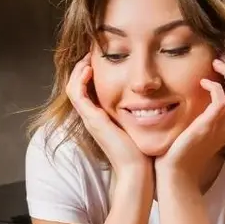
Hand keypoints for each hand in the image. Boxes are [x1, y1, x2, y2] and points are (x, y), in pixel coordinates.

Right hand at [66, 54, 150, 178]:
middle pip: (76, 87)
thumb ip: (139, 111)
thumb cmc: (141, 151)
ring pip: (72, 88)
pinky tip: (89, 69)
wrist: (137, 170)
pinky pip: (77, 95)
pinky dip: (79, 80)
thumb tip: (152, 96)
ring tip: (88, 57)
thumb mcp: (137, 124)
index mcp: (100, 118)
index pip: (86, 90)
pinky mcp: (92, 120)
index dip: (89, 73)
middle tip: (91, 52)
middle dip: (81, 68)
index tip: (100, 59)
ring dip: (78, 70)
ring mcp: (90, 119)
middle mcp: (91, 118)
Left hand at [157, 56, 224, 178]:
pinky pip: (223, 99)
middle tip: (221, 57)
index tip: (224, 62)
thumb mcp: (203, 125)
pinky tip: (203, 83)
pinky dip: (215, 86)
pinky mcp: (211, 125)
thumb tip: (205, 88)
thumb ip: (209, 110)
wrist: (178, 171)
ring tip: (215, 63)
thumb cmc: (185, 148)